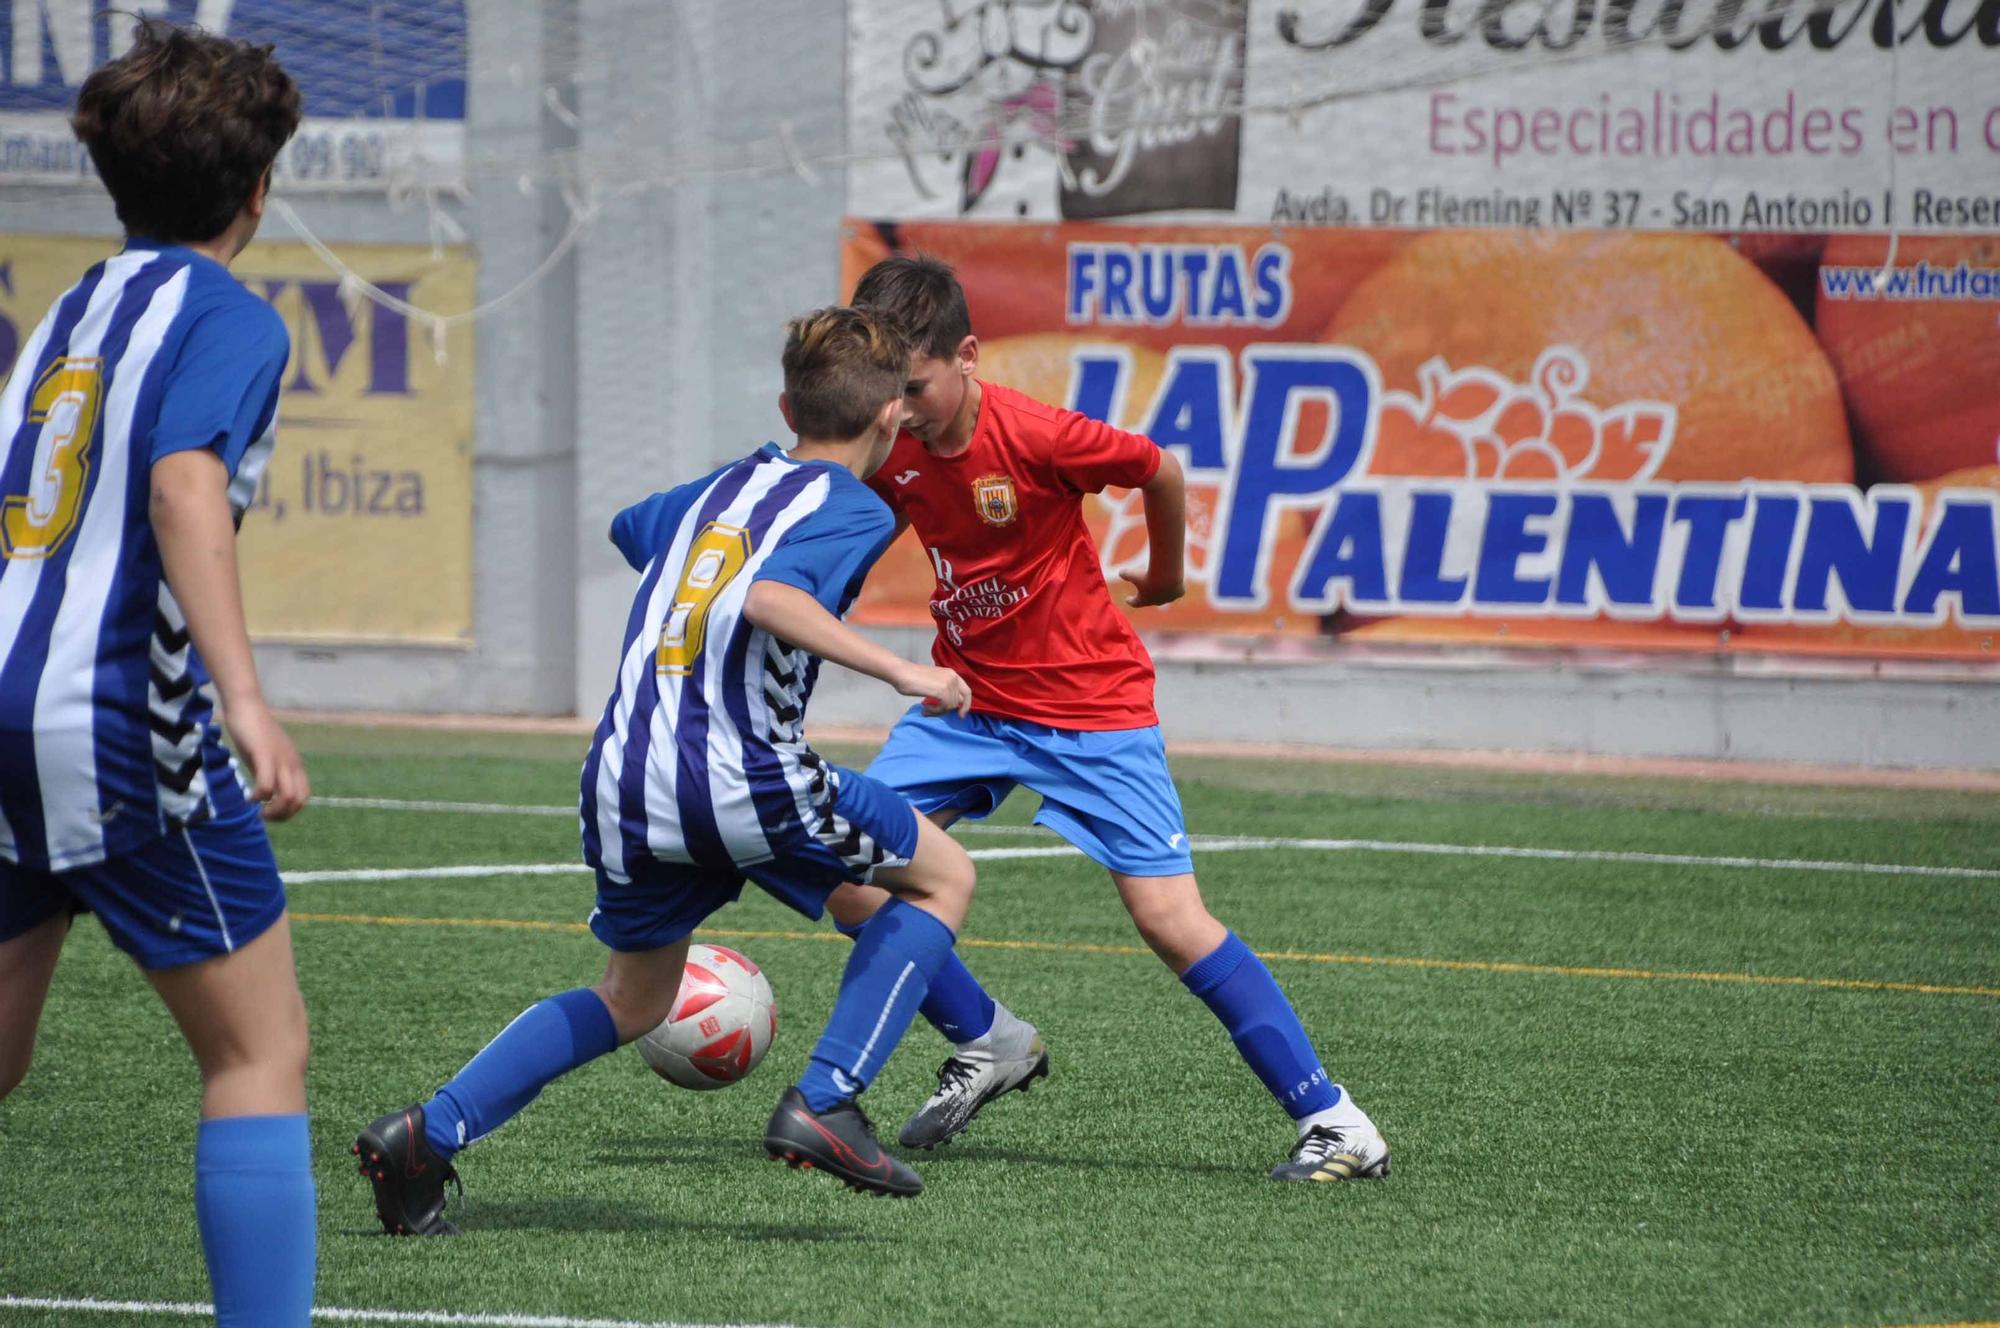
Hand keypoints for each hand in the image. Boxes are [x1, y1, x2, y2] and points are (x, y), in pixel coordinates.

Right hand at [223, 697, 309, 820]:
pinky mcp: (264, 754)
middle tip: (263, 815)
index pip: (304, 797)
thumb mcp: (267, 757)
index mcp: (295, 765)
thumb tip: (268, 794)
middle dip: (282, 815)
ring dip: (273, 811)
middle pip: (298, 801)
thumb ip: (271, 773)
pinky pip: (267, 784)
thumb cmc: (254, 732)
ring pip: (287, 796)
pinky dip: (259, 797)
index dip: (289, 811)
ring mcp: (280, 759)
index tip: (271, 812)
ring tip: (258, 810)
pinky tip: (249, 798)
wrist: (246, 706)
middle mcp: (292, 764)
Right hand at [896, 663, 971, 717]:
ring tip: (926, 710)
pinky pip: (944, 707)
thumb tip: (954, 704)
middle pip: (958, 702)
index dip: (966, 705)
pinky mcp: (941, 690)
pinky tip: (926, 709)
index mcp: (952, 673)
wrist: (902, 673)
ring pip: (950, 706)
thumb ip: (945, 689)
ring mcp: (948, 683)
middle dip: (946, 710)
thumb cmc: (913, 678)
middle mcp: (953, 677)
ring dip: (938, 712)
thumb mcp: (935, 681)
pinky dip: (935, 712)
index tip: (960, 715)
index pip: (967, 692)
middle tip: (933, 712)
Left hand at [1119, 568, 1185, 607]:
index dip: (1131, 601)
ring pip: (1165, 596)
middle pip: (1151, 600)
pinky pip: (1177, 592)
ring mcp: (1169, 598)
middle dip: (1148, 596)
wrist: (1166, 576)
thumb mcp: (1132, 573)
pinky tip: (1174, 585)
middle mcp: (1156, 602)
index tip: (1127, 600)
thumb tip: (1121, 573)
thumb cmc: (1147, 576)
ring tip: (1162, 586)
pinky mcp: (1179, 593)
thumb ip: (1125, 573)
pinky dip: (1175, 588)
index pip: (1135, 603)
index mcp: (1143, 600)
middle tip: (1145, 591)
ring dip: (1163, 592)